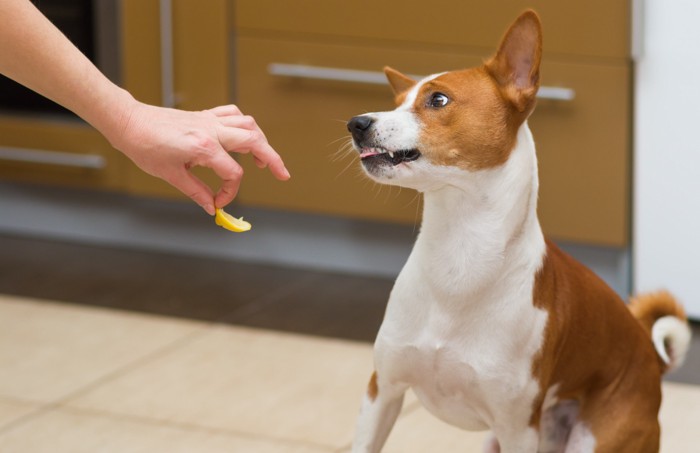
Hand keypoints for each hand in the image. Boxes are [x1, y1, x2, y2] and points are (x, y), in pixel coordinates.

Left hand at [109, 100, 289, 214]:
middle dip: (273, 159)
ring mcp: (209, 120)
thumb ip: (196, 191)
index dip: (229, 192)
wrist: (129, 123)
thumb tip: (210, 206)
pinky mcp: (204, 115)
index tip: (218, 202)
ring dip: (261, 141)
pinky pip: (233, 114)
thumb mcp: (171, 175)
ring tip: (264, 158)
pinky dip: (243, 124)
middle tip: (282, 174)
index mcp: (203, 148)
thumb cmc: (144, 147)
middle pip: (255, 141)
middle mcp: (211, 130)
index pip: (233, 173)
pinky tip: (242, 137)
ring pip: (248, 124)